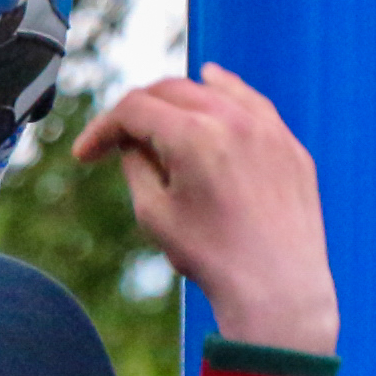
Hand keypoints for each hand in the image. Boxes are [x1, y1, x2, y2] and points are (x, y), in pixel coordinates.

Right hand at [72, 66, 335, 354]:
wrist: (278, 289)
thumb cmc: (212, 257)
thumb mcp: (154, 214)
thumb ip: (136, 166)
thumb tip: (132, 142)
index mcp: (193, 135)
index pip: (133, 109)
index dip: (101, 129)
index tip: (85, 156)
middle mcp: (233, 120)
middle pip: (170, 90)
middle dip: (135, 111)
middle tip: (117, 138)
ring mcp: (268, 129)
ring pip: (214, 89)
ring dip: (178, 96)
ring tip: (157, 110)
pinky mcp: (289, 146)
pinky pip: (253, 104)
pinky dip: (226, 93)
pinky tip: (214, 86)